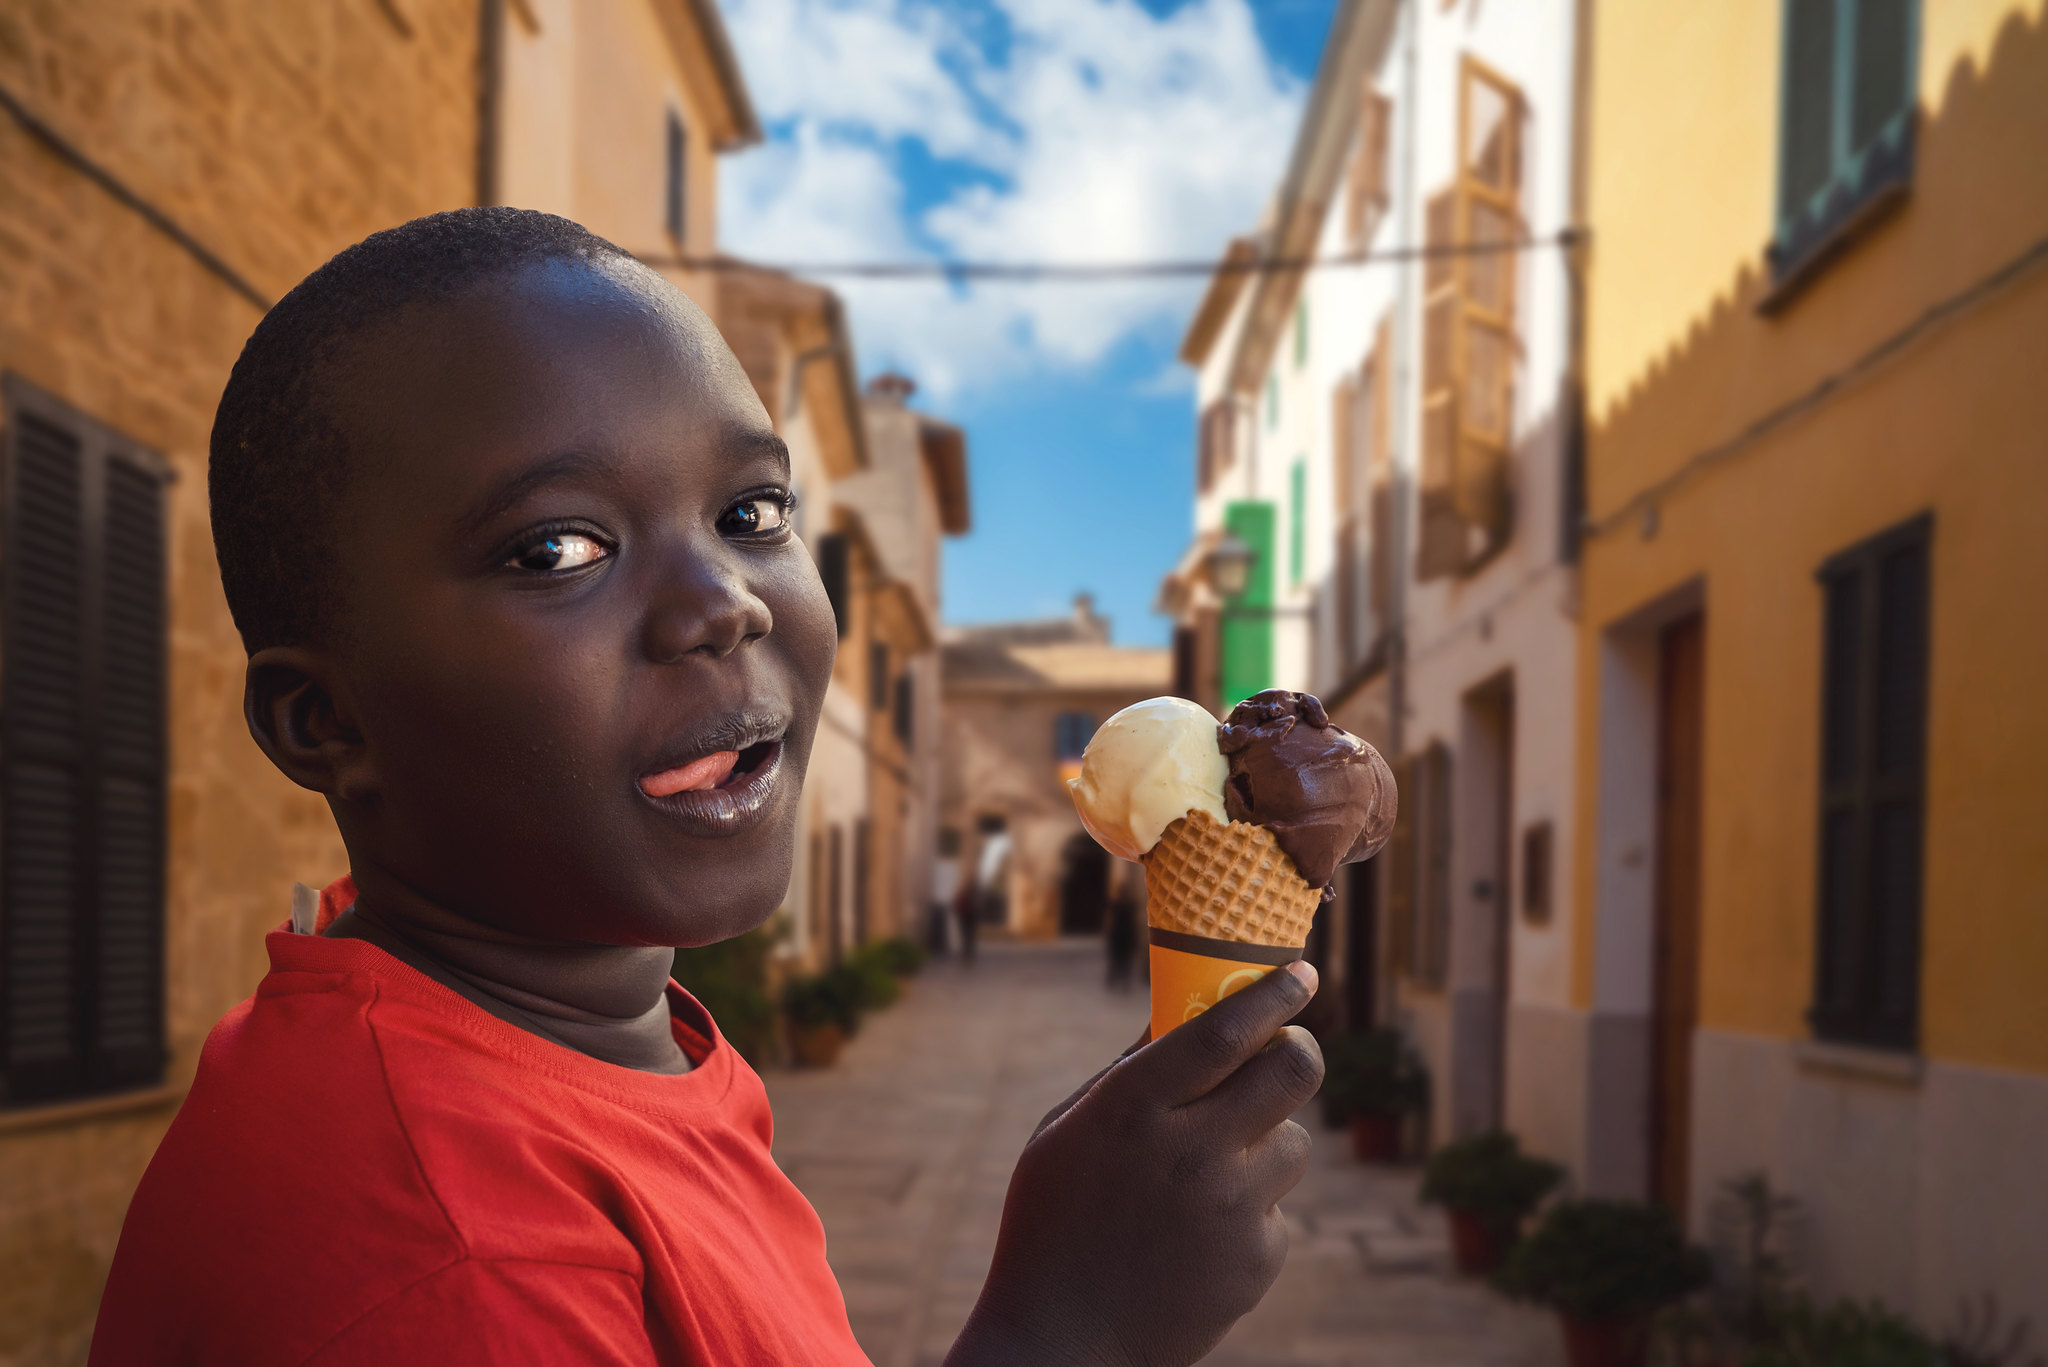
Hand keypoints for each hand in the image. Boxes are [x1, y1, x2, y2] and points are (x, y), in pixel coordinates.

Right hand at [945, 962, 1323, 1366]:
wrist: (1064, 1343)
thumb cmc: (1053, 1224)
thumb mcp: (1067, 1132)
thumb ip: (1130, 1073)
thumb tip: (1180, 1013)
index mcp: (1133, 1108)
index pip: (1224, 1031)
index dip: (1272, 994)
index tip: (1300, 973)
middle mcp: (1190, 1151)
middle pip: (1293, 1070)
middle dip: (1298, 1047)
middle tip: (1285, 1049)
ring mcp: (1229, 1208)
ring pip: (1294, 1141)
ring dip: (1265, 1142)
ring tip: (1209, 1174)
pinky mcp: (1256, 1259)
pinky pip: (1276, 1208)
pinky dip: (1248, 1212)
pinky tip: (1196, 1238)